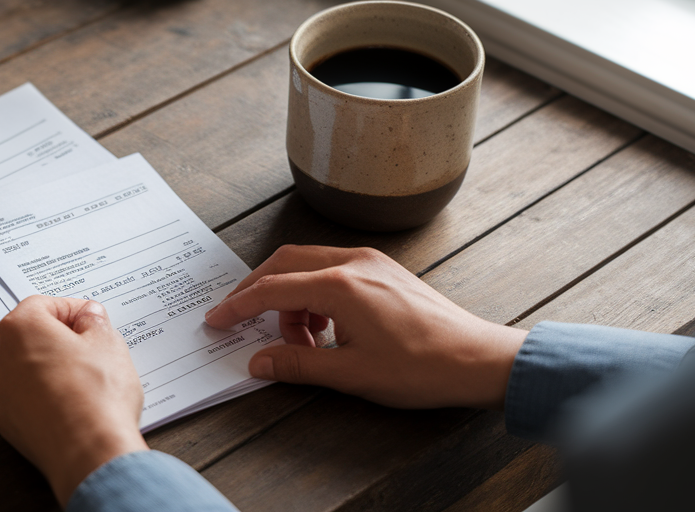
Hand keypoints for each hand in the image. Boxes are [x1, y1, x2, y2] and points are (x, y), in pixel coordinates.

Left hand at [0, 296, 148, 504]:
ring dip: (46, 367)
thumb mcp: (108, 344)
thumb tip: (89, 316)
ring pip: (22, 368)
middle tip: (89, 348)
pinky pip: (20, 398)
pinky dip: (38, 396)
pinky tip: (66, 404)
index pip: (44, 305)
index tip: (91, 320)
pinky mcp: (3, 422)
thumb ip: (95, 322)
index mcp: (20, 328)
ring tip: (81, 379)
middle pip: (29, 336)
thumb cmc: (97, 396)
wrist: (89, 452)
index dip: (73, 310)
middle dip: (57, 338)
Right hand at [204, 245, 525, 409]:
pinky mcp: (384, 271)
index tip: (216, 320)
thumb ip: (297, 364)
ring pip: (310, 268)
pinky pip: (334, 272)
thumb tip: (258, 361)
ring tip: (303, 343)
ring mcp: (371, 263)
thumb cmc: (422, 366)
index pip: (272, 289)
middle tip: (241, 321)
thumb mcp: (351, 374)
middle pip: (285, 264)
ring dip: (292, 300)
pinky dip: (316, 297)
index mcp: (341, 286)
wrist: (477, 359)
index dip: (238, 306)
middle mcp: (354, 263)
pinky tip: (327, 331)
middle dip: (259, 293)